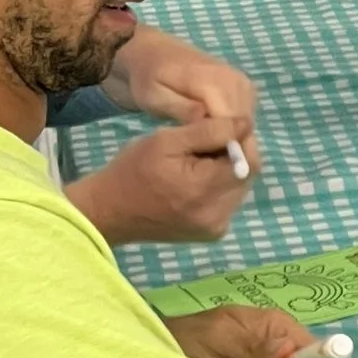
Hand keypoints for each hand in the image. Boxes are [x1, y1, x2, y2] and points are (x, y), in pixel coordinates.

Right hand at [68, 121, 255, 245]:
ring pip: (239, 188)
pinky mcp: (212, 233)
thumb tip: (244, 124)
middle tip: (206, 143)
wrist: (109, 211)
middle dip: (234, 154)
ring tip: (198, 161)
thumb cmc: (133, 170)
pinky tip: (197, 180)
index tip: (222, 127)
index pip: (249, 161)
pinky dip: (220, 186)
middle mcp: (217, 216)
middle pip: (246, 176)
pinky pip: (228, 202)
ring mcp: (216, 228)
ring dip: (228, 170)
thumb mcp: (166, 141)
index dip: (241, 140)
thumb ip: (209, 132)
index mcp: (204, 192)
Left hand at [113, 26, 259, 154]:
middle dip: (231, 148)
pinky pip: (246, 117)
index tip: (212, 169)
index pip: (230, 121)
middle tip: (206, 164)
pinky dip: (235, 131)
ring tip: (207, 152)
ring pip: (248, 124)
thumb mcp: (154, 96)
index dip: (227, 149)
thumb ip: (179, 108)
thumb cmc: (149, 79)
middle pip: (244, 125)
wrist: (155, 54)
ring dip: (233, 140)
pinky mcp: (245, 87)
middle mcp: (234, 79)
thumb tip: (205, 117)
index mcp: (212, 80)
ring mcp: (242, 82)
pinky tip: (214, 138)